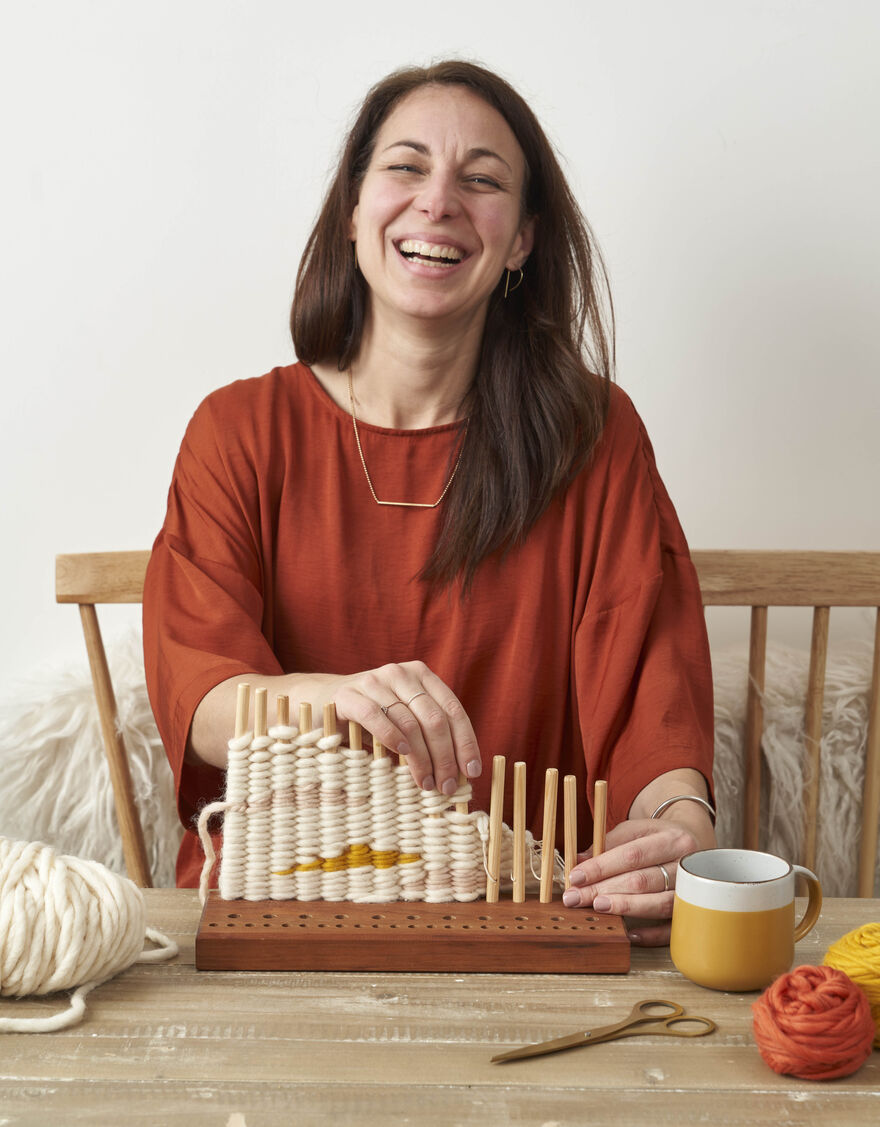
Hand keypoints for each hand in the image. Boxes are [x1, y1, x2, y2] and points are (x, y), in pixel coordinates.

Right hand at [331, 661, 481, 794]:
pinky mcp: (348, 694)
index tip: (471, 771)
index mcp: (420, 675)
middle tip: (447, 786)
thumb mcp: (403, 719)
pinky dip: (392, 737)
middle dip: (445, 756)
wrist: (320, 701)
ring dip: (421, 758)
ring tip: (426, 782)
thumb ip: (427, 732)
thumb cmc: (368, 718)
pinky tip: (402, 754)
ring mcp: (373, 681)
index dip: (465, 742)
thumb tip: (457, 771)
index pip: (453, 709)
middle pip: (434, 718)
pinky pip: (376, 716)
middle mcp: (400, 673)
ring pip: (409, 722)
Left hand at [561, 817, 699, 946]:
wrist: (695, 845)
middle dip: (604, 890)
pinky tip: (629, 933)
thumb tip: (579, 860)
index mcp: (672, 840)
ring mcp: (692, 892)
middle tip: (577, 898)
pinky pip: (672, 929)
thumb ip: (609, 843)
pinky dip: (651, 934)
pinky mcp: (693, 913)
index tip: (576, 877)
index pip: (631, 855)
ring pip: (658, 904)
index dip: (601, 867)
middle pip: (641, 881)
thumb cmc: (659, 839)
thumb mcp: (637, 830)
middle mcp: (685, 866)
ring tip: (598, 908)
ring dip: (625, 908)